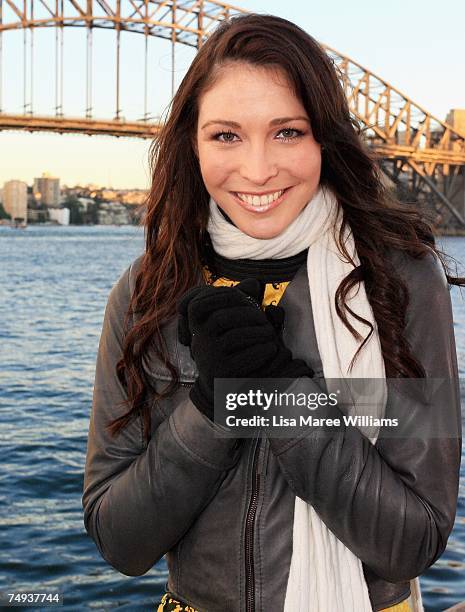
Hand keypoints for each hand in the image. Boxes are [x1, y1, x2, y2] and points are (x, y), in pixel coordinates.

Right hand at [177, 278, 312, 419]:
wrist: (226, 389)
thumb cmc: (234, 349)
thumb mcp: (234, 325)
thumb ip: (242, 302)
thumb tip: (253, 283)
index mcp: (197, 327)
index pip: (199, 304)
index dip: (223, 296)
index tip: (246, 298)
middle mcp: (199, 343)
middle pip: (221, 319)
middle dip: (247, 314)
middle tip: (264, 319)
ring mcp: (209, 359)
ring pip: (235, 337)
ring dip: (258, 332)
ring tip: (271, 334)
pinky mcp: (223, 375)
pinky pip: (245, 357)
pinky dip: (262, 351)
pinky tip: (270, 350)